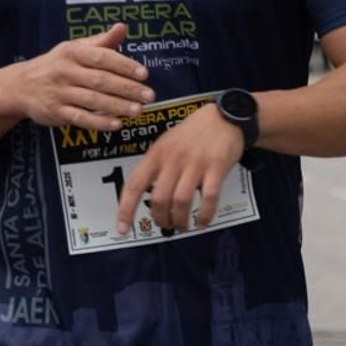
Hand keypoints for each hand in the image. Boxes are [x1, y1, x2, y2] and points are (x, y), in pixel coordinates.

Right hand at [13, 24, 153, 132]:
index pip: (102, 57)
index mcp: (72, 52)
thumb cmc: (55, 65)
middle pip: (101, 80)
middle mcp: (65, 71)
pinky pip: (80, 118)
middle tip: (149, 95)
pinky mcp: (55, 112)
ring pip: (93, 100)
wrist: (20, 86)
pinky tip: (117, 125)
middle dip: (127, 88)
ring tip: (139, 110)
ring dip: (118, 106)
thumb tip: (123, 27)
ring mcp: (59, 92)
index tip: (144, 74)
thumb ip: (101, 41)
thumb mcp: (74, 48)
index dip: (124, 65)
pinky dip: (99, 122)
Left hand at [115, 104, 244, 236]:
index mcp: (156, 154)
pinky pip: (208, 198)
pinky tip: (202, 222)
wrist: (224, 116)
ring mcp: (195, 164)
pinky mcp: (216, 167)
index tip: (122, 228)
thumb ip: (157, 166)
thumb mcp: (166, 144)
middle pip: (159, 198)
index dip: (126, 209)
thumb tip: (147, 195)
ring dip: (180, 220)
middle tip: (166, 225)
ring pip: (181, 201)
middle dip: (160, 218)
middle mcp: (172, 160)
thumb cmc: (192, 133)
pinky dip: (204, 215)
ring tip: (183, 226)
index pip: (134, 184)